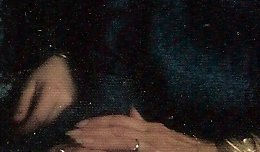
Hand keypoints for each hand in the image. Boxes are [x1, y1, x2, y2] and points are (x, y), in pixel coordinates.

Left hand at [14, 54, 75, 134]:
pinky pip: (58, 116)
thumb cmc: (45, 71)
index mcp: (52, 94)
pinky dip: (48, 117)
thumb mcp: (30, 84)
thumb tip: (16, 121)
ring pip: (52, 120)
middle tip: (21, 127)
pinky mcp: (72, 104)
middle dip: (32, 126)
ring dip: (40, 122)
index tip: (17, 132)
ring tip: (29, 121)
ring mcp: (70, 103)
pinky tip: (41, 114)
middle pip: (46, 121)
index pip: (38, 117)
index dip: (27, 127)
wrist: (65, 63)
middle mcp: (63, 101)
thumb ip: (23, 103)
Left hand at [67, 108, 214, 151]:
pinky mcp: (152, 150)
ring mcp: (151, 142)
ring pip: (118, 136)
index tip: (81, 125)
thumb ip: (146, 126)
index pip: (120, 121)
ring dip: (96, 137)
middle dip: (92, 129)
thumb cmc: (188, 150)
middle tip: (71, 132)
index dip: (100, 122)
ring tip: (77, 139)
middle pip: (115, 126)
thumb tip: (131, 112)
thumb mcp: (166, 136)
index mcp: (150, 129)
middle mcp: (150, 132)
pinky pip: (125, 147)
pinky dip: (109, 146)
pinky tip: (97, 148)